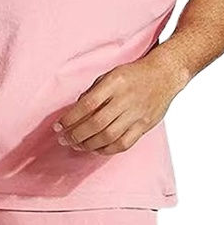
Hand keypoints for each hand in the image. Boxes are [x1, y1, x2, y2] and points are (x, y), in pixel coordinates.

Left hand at [53, 53, 187, 154]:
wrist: (166, 74)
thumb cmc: (133, 75)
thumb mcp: (110, 74)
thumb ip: (93, 92)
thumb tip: (74, 113)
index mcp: (115, 82)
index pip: (87, 104)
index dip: (70, 118)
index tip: (58, 126)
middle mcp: (126, 99)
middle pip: (96, 124)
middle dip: (76, 135)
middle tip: (64, 139)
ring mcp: (136, 114)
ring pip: (108, 137)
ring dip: (88, 145)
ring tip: (77, 145)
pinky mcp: (144, 126)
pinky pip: (123, 144)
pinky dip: (106, 150)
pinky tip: (96, 149)